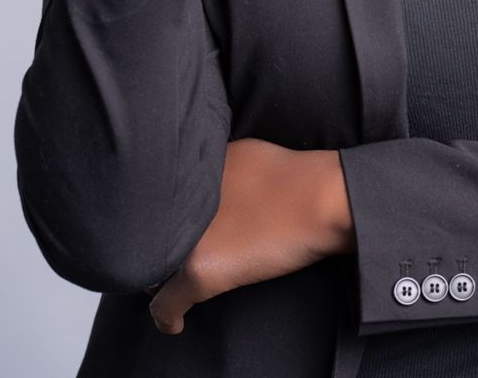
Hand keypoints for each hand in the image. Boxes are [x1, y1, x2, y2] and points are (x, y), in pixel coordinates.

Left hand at [148, 138, 354, 334]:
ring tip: (172, 283)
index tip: (178, 232)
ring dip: (163, 276)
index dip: (167, 220)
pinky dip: (168, 316)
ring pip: (155, 267)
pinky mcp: (201, 271)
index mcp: (193, 172)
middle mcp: (183, 204)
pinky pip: (167, 303)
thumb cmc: (298, 178)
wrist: (323, 199)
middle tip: (172, 259)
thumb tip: (210, 189)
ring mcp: (189, 237)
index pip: (162, 203)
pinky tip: (175, 322)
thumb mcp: (247, 154)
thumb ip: (218, 169)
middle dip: (161, 247)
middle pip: (154, 234)